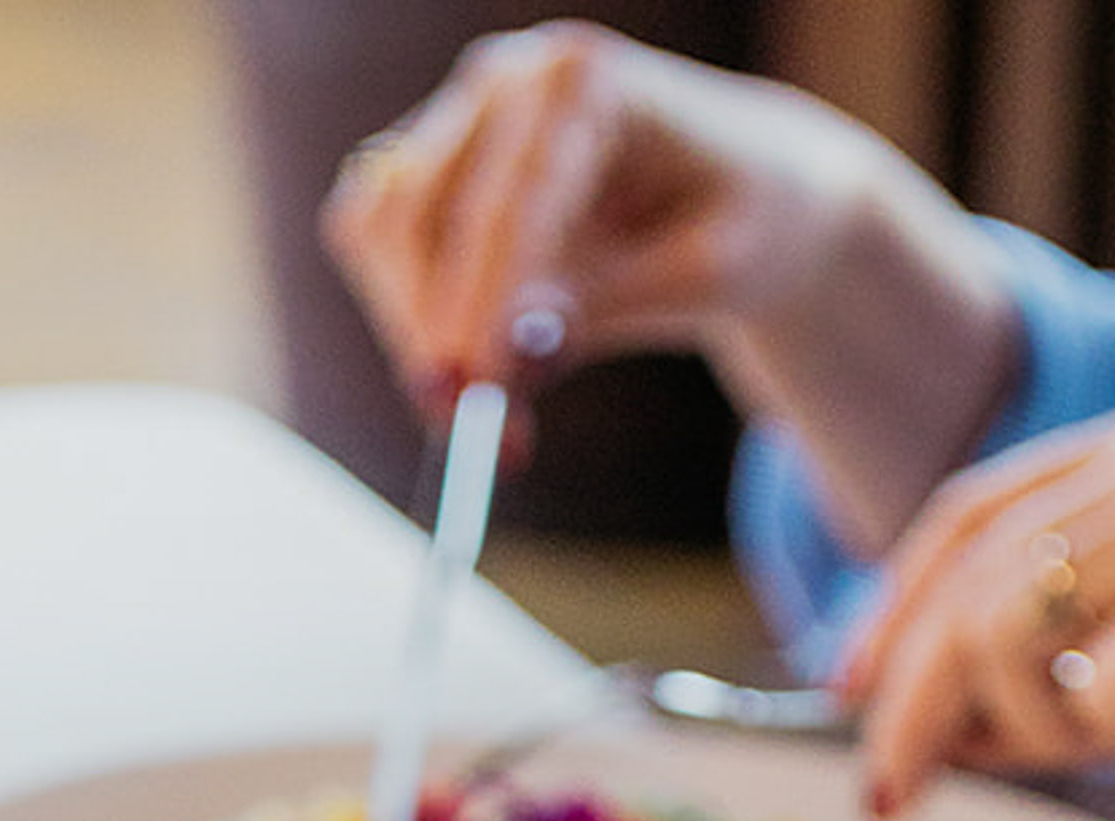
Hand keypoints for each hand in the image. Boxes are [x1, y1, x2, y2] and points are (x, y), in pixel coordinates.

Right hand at [323, 24, 1019, 556]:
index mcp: (587, 81)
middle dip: (438, 334)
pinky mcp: (429, 162)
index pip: (511, 201)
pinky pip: (373, 240)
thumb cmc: (737, 224)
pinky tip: (466, 379)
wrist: (740, 189)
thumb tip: (513, 358)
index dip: (485, 306)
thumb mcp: (703, 277)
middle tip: (480, 447)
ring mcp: (459, 115)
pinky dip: (402, 319)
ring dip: (413, 334)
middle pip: (424, 209)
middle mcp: (507, 79)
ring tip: (488, 427)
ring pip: (381, 226)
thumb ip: (606, 309)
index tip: (476, 397)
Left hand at [838, 396, 1114, 820]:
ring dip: (1033, 732)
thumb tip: (911, 726)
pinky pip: (1099, 700)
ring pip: (1008, 637)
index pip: (967, 514)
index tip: (843, 697)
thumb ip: (1048, 671)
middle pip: (966, 583)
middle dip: (909, 708)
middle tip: (886, 802)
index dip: (889, 611)